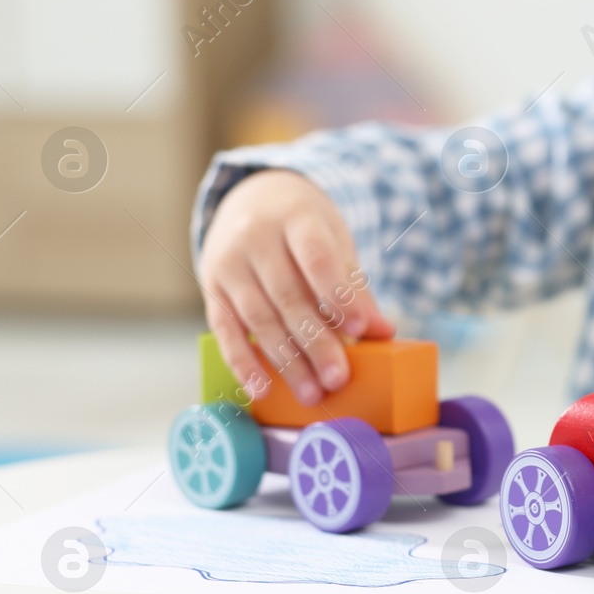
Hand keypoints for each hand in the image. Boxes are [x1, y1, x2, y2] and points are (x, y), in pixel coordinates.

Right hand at [198, 169, 394, 404]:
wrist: (250, 199)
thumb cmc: (304, 228)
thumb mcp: (334, 242)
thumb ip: (354, 287)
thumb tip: (382, 331)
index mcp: (294, 217)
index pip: (316, 257)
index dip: (338, 295)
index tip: (360, 329)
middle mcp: (255, 238)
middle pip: (288, 296)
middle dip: (315, 342)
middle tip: (337, 379)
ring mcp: (228, 263)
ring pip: (258, 318)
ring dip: (286, 362)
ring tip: (311, 393)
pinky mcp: (211, 289)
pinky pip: (224, 331)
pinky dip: (242, 363)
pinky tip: (262, 389)